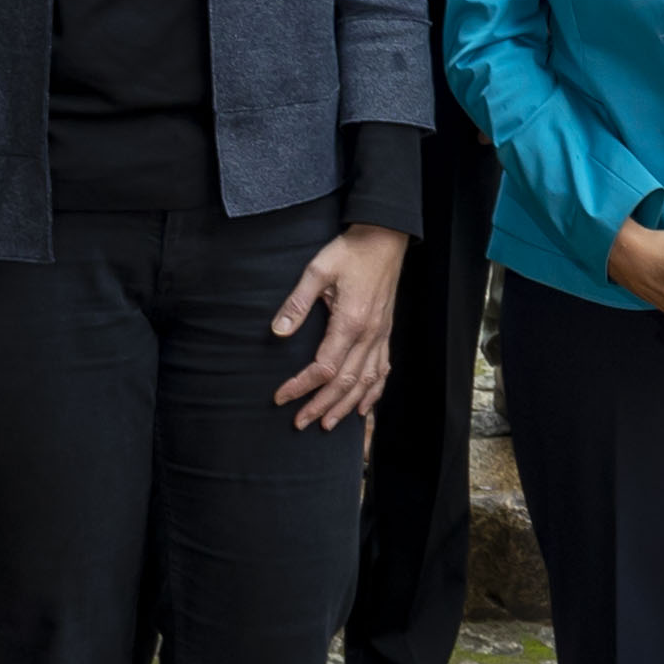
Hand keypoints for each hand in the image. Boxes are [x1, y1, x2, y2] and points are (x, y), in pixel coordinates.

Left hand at [268, 223, 409, 430]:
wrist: (383, 239)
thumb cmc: (350, 252)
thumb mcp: (317, 270)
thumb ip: (297, 304)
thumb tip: (277, 332)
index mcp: (350, 322)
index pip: (323, 367)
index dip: (300, 386)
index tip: (281, 398)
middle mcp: (369, 335)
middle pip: (345, 382)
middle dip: (321, 406)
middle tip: (300, 423)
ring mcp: (381, 336)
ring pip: (366, 382)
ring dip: (346, 406)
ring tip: (328, 424)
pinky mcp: (386, 333)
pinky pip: (383, 370)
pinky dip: (373, 392)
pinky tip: (363, 407)